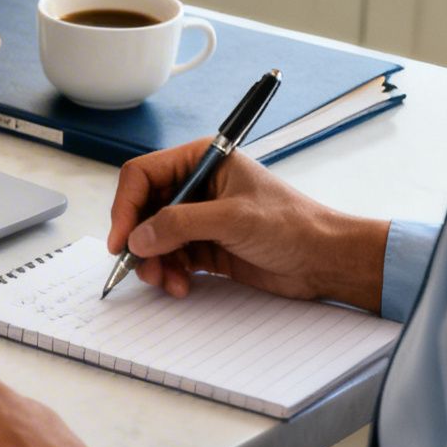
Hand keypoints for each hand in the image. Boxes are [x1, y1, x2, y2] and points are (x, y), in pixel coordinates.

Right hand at [108, 138, 390, 310]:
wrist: (324, 260)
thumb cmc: (293, 225)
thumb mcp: (234, 218)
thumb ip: (181, 224)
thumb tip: (139, 237)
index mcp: (202, 161)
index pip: (143, 175)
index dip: (126, 206)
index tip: (122, 239)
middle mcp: (195, 185)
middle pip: (142, 209)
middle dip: (139, 240)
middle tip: (140, 267)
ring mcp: (199, 217)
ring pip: (153, 238)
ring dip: (153, 263)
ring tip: (167, 282)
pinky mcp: (204, 245)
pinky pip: (169, 258)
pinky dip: (168, 273)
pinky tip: (180, 285)